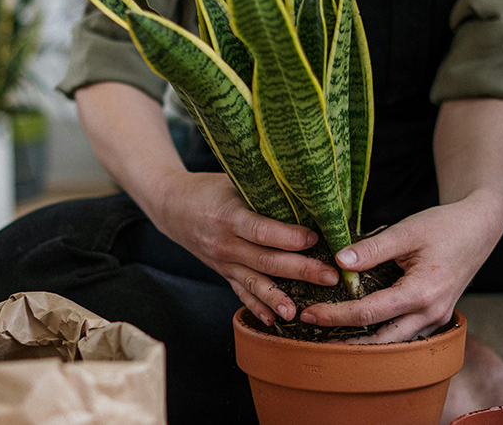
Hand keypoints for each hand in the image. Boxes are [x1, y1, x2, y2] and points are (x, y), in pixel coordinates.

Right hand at [150, 171, 340, 325]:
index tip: (315, 238)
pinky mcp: (223, 273)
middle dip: (300, 270)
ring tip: (300, 311)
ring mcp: (223, 262)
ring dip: (279, 298)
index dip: (289, 237)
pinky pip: (241, 293)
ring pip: (254, 283)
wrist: (172, 206)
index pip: (262, 231)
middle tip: (330, 276)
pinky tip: (274, 321)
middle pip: (266, 261)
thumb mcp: (232, 182)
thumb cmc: (208, 189)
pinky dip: (257, 308)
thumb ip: (263, 191)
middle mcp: (225, 243)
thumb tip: (305, 194)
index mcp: (229, 216)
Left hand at [300, 189, 502, 342]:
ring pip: (396, 342)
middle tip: (312, 332)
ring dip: (364, 342)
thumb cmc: (445, 226)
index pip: (370, 313)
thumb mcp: (406, 231)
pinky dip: (383, 334)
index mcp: (422, 293)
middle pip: (381, 339)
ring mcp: (437, 318)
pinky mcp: (436, 315)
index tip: (309, 313)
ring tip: (331, 336)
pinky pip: (407, 334)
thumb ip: (372, 249)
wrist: (479, 227)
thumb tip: (338, 262)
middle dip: (345, 339)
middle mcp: (431, 313)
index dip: (336, 315)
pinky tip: (361, 328)